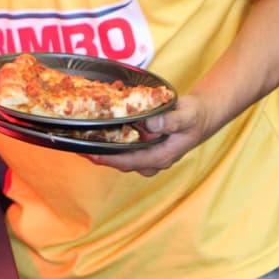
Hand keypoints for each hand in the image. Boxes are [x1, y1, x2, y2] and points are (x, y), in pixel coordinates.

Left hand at [85, 94, 211, 176]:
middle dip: (99, 156)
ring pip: (120, 157)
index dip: (109, 159)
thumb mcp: (186, 115)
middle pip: (120, 163)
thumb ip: (170, 120)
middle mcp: (152, 161)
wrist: (201, 117)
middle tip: (77, 146)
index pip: (130, 161)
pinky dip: (110, 143)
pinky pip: (124, 149)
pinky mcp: (144, 149)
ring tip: (80, 141)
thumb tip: (151, 123)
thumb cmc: (194, 117)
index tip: (92, 154)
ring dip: (101, 150)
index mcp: (161, 156)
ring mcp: (147, 156)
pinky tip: (96, 134)